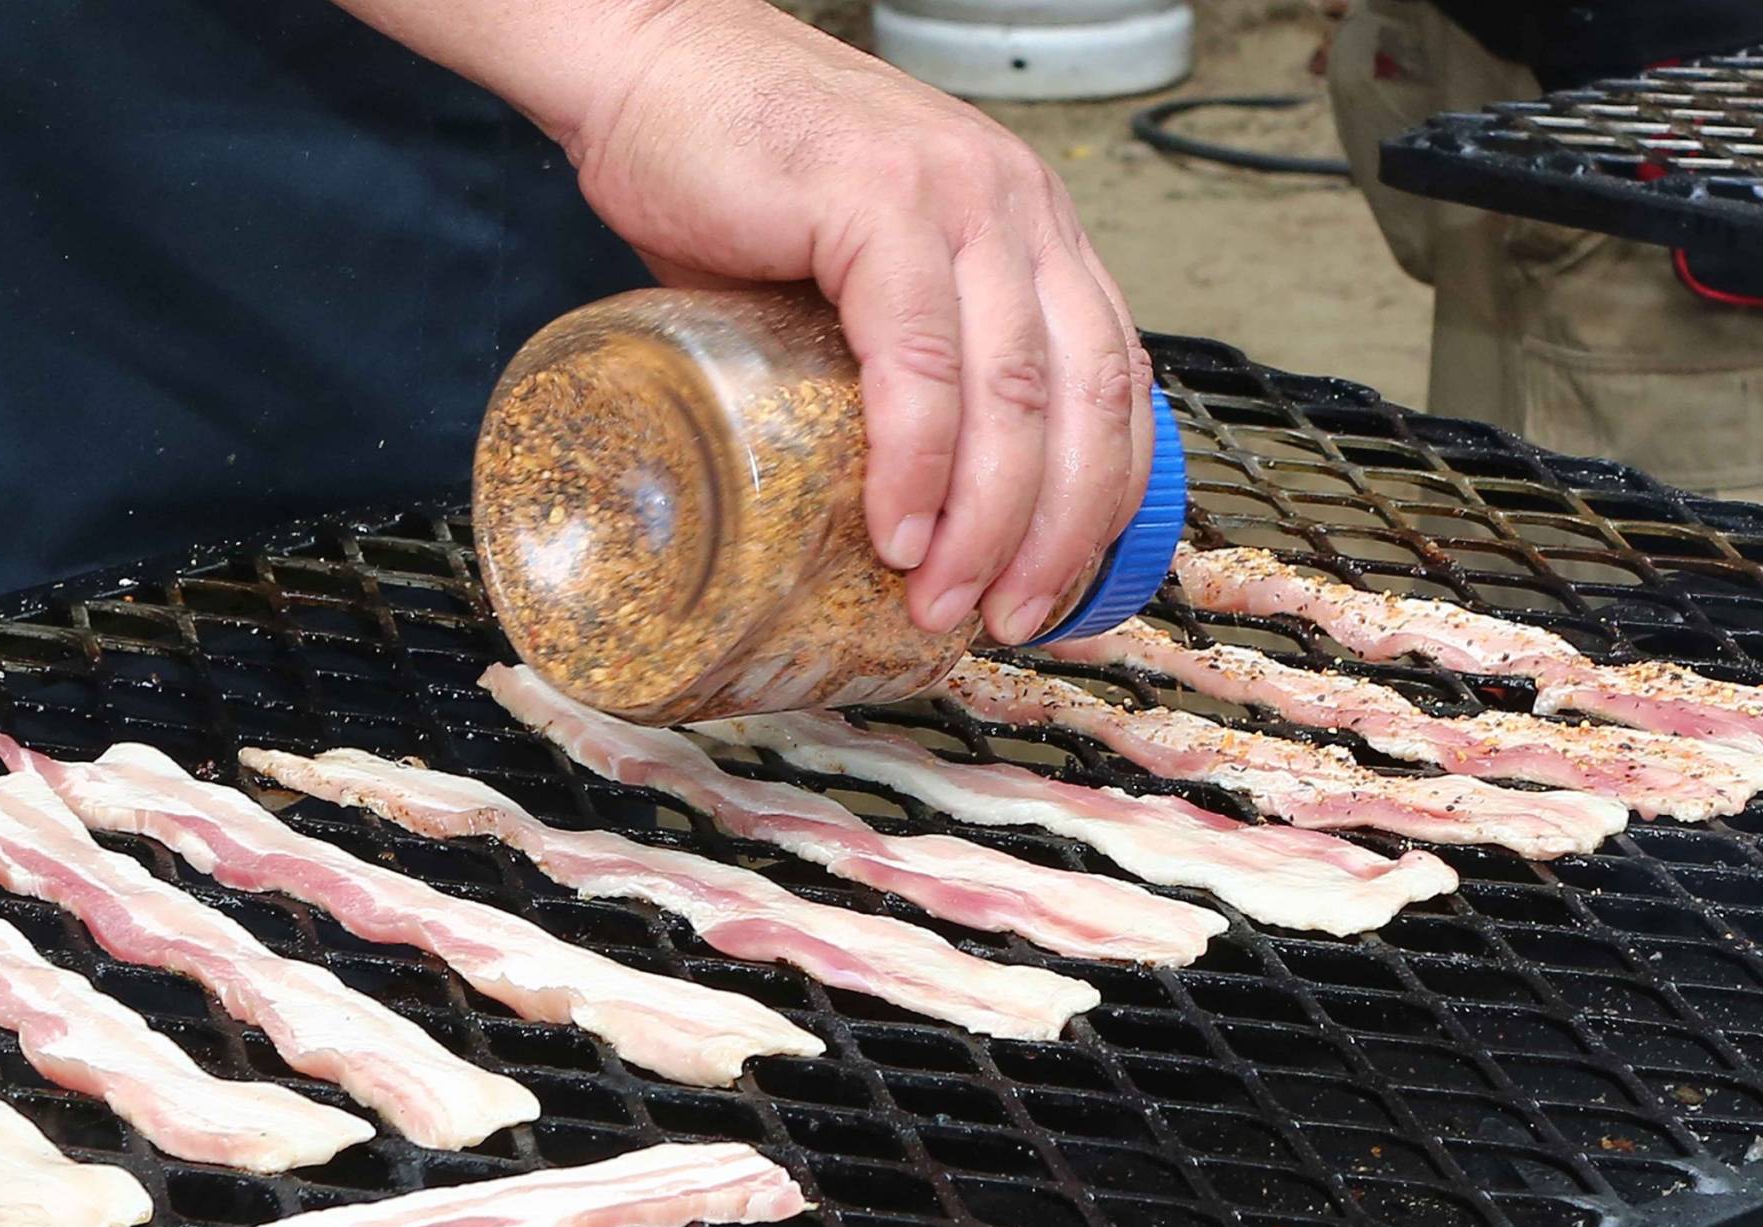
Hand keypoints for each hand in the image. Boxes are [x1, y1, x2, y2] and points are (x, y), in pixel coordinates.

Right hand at [340, 0, 1150, 645]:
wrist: (646, 68)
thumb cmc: (744, 186)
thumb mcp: (864, 285)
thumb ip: (911, 371)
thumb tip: (915, 517)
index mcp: (1034, 231)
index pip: (1115, 385)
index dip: (1102, 504)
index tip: (1062, 593)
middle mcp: (1020, 209)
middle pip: (1083, 404)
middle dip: (1055, 538)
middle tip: (1010, 622)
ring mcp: (958, 197)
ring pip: (1013, 394)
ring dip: (987, 523)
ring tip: (943, 601)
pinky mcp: (880, 200)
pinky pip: (921, 360)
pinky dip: (917, 461)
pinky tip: (899, 529)